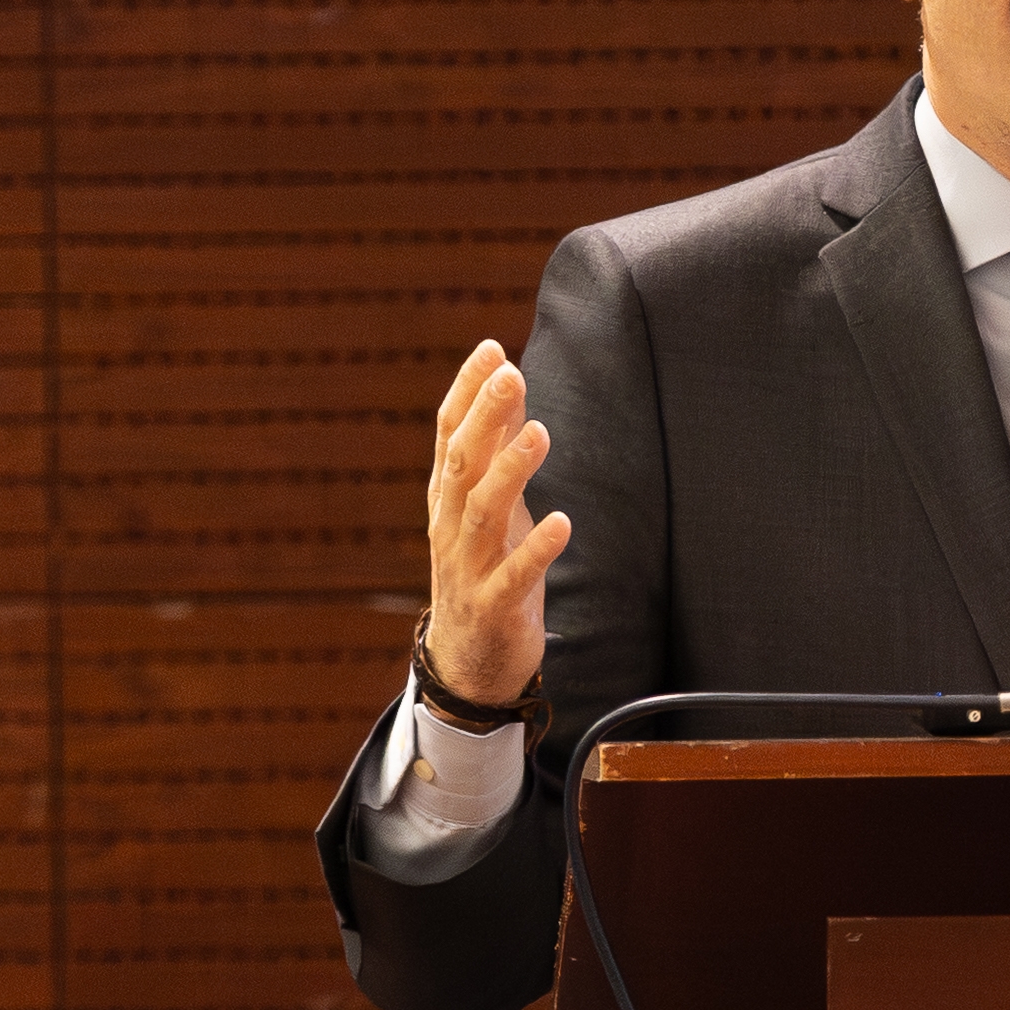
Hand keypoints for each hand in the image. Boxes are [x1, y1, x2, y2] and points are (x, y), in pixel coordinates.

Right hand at [421, 339, 570, 707]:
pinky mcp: (494, 607)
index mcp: (447, 497)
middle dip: (483, 417)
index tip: (491, 348)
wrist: (468, 661)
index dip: (467, 392)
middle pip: (461, 463)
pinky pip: (513, 576)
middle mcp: (449, 526)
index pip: (448, 434)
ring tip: (539, 433)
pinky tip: (562, 523)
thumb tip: (510, 380)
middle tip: (510, 374)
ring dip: (510, 471)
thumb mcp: (491, 503)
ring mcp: (468, 568)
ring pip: (482, 513)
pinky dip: (536, 549)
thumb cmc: (484, 569)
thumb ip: (497, 446)